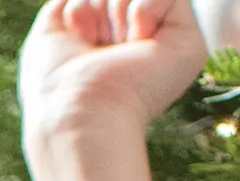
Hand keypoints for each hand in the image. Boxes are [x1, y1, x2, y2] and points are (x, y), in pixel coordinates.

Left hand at [22, 0, 211, 146]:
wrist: (78, 110)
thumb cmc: (57, 82)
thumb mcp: (50, 31)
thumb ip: (72, 5)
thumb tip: (91, 1)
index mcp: (110, 43)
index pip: (101, 1)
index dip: (83, 8)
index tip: (78, 38)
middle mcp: (139, 44)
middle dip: (99, 7)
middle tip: (97, 47)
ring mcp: (165, 43)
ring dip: (115, 13)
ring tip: (116, 50)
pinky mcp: (189, 43)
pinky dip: (141, 13)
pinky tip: (137, 46)